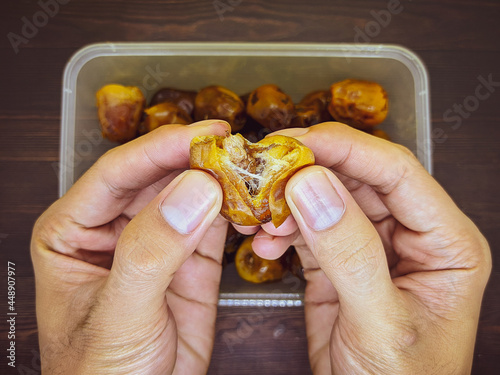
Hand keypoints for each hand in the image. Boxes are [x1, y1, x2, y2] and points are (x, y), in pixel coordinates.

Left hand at [31, 120, 229, 373]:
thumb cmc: (101, 374)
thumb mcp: (118, 314)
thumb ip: (151, 251)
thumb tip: (193, 190)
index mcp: (75, 229)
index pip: (118, 172)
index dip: (162, 147)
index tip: (206, 134)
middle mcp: (116, 227)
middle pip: (159, 176)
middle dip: (198, 160)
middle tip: (240, 148)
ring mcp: (158, 240)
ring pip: (191, 194)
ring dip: (222, 182)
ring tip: (254, 170)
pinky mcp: (192, 258)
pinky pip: (216, 223)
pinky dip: (238, 211)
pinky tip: (255, 203)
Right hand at [250, 123, 490, 373]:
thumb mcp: (380, 323)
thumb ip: (350, 253)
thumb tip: (312, 186)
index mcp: (444, 242)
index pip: (397, 173)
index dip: (347, 149)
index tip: (299, 140)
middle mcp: (410, 234)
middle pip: (358, 178)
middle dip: (309, 170)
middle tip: (265, 166)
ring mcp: (372, 245)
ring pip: (327, 198)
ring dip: (289, 200)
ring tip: (258, 211)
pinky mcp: (339, 258)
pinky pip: (307, 227)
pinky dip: (281, 228)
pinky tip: (265, 241)